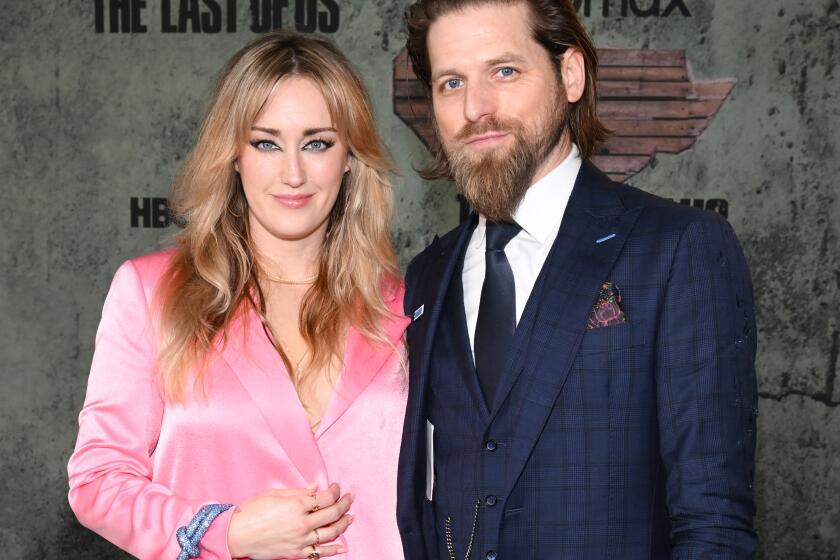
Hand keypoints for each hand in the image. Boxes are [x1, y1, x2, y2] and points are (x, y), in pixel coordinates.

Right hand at [227, 483, 353, 558]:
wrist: (237, 535)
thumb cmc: (252, 511)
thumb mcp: (275, 494)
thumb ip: (299, 492)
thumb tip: (316, 487)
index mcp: (296, 505)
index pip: (326, 497)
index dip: (335, 491)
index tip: (337, 487)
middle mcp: (302, 523)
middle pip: (332, 513)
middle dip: (345, 504)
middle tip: (350, 499)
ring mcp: (300, 540)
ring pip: (331, 532)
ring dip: (343, 524)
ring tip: (349, 517)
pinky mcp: (296, 553)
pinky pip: (319, 552)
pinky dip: (334, 550)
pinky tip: (343, 546)